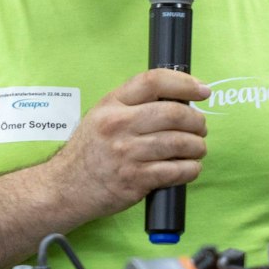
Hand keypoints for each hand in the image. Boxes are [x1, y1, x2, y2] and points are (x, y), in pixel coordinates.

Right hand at [43, 69, 209, 225]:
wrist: (65, 187)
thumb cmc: (90, 151)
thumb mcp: (102, 116)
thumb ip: (134, 104)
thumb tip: (180, 99)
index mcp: (111, 104)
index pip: (153, 81)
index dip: (185, 83)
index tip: (203, 91)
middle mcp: (118, 125)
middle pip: (174, 114)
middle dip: (197, 121)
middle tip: (200, 128)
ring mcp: (126, 153)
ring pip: (180, 143)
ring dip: (197, 147)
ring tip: (196, 149)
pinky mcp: (135, 180)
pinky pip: (176, 171)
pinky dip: (191, 169)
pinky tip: (189, 167)